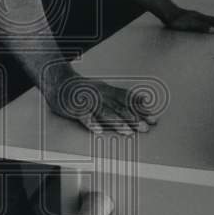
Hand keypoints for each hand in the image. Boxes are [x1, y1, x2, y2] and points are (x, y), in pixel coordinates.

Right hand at [44, 72, 158, 134]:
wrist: (59, 82)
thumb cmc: (84, 90)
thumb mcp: (105, 89)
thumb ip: (122, 96)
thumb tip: (143, 100)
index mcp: (108, 90)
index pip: (128, 100)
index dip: (141, 110)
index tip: (154, 119)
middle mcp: (101, 94)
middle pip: (119, 107)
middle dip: (133, 117)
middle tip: (146, 128)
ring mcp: (89, 101)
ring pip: (105, 112)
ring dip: (117, 122)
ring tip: (128, 132)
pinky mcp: (76, 108)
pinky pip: (84, 117)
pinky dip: (92, 123)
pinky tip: (99, 131)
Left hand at [164, 7, 213, 33]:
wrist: (166, 12)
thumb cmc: (177, 20)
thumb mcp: (190, 25)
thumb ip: (202, 27)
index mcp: (200, 17)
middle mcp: (197, 15)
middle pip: (211, 18)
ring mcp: (192, 16)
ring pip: (205, 18)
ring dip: (212, 21)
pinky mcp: (186, 17)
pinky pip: (198, 19)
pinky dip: (203, 21)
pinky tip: (199, 23)